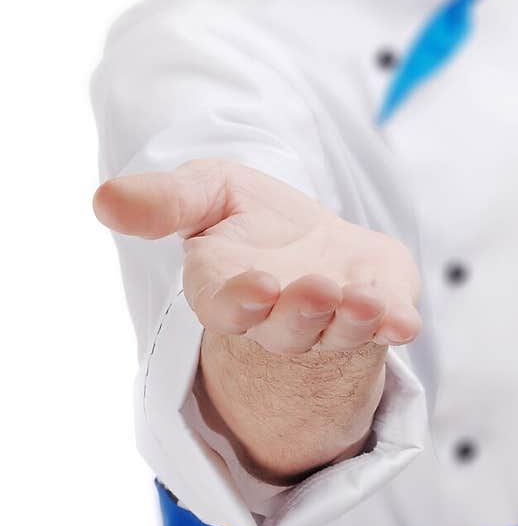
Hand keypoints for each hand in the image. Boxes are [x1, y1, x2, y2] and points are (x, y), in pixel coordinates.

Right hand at [92, 158, 421, 355]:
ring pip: (339, 333)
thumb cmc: (250, 220)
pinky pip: (388, 327)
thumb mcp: (206, 193)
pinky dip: (396, 325)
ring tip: (362, 302)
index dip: (240, 301)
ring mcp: (332, 321)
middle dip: (302, 312)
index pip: (225, 307)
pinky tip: (406, 322)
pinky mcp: (379, 310)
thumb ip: (162, 201)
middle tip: (316, 290)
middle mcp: (279, 317)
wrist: (313, 241)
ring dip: (351, 321)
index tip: (257, 285)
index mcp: (227, 290)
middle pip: (287, 328)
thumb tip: (103, 198)